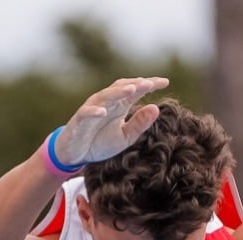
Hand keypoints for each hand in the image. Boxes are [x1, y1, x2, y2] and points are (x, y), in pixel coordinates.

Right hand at [53, 77, 169, 164]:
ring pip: (105, 96)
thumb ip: (140, 124)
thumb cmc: (100, 142)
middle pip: (122, 88)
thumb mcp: (125, 137)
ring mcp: (92, 109)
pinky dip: (94, 111)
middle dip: (135, 85)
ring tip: (131, 90)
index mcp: (120, 105)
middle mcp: (107, 102)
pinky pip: (86, 113)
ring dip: (118, 92)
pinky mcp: (80, 120)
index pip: (136, 90)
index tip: (165, 82)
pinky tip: (103, 112)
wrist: (77, 154)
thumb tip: (156, 108)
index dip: (149, 85)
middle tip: (150, 83)